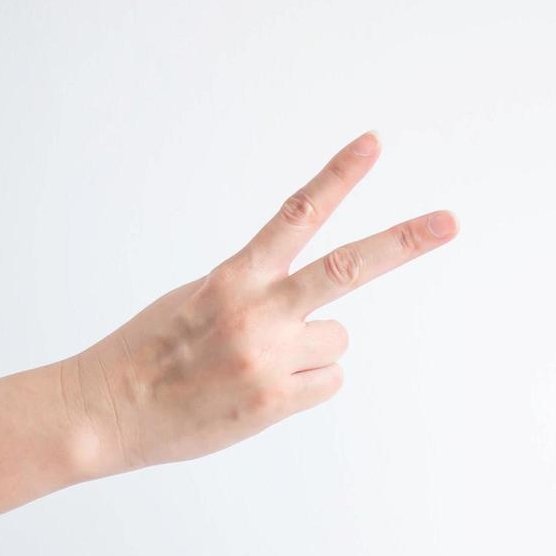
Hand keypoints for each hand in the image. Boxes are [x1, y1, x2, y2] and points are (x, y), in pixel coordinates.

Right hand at [63, 131, 457, 475]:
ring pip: (336, 339)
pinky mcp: (276, 401)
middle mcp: (257, 311)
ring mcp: (270, 357)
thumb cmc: (150, 351)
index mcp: (233, 277)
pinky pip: (327, 381)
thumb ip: (254, 289)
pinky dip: (304, 385)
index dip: (338, 176)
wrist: (104, 412)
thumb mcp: (196, 298)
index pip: (296, 214)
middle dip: (406, 241)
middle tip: (451, 221)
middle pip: (349, 267)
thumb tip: (310, 305)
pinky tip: (259, 392)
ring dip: (309, 349)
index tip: (373, 143)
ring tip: (255, 364)